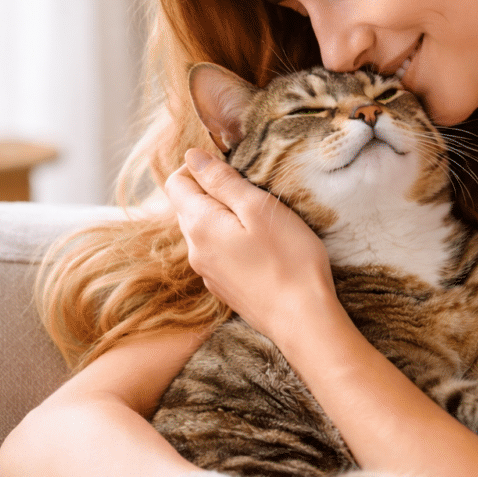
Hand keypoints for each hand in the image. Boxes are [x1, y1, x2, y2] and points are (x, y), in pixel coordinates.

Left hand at [164, 149, 339, 345]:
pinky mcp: (223, 288)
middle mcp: (195, 249)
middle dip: (212, 191)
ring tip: (258, 219)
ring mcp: (208, 272)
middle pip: (188, 207)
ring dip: (222, 217)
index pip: (175, 183)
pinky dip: (230, 241)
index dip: (199, 167)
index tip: (232, 168)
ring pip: (203, 231)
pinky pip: (216, 253)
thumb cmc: (289, 259)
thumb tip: (193, 157)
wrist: (302, 319)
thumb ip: (222, 181)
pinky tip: (259, 247)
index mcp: (200, 225)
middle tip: (251, 192)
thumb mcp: (258, 208)